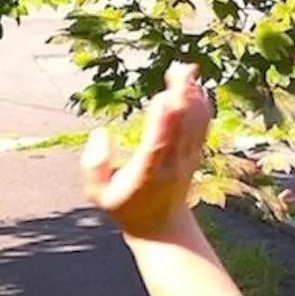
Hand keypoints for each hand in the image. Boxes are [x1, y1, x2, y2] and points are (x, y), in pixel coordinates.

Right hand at [81, 64, 212, 239]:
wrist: (162, 227)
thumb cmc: (125, 208)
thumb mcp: (97, 196)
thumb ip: (92, 167)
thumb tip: (100, 133)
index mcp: (147, 174)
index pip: (158, 145)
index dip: (164, 120)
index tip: (164, 97)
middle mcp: (172, 163)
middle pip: (182, 125)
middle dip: (181, 96)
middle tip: (176, 69)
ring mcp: (187, 157)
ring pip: (195, 121)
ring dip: (191, 93)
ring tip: (183, 68)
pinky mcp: (194, 152)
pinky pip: (202, 123)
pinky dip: (199, 101)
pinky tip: (193, 83)